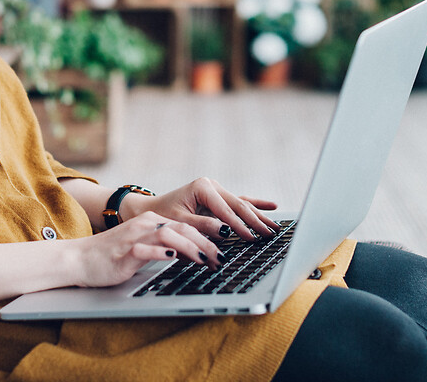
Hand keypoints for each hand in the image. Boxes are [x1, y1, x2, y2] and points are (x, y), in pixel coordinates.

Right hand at [73, 211, 221, 287]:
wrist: (79, 259)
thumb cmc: (112, 257)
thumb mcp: (143, 248)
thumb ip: (164, 247)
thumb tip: (192, 254)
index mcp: (152, 223)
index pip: (186, 227)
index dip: (207, 238)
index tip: (223, 251)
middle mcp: (145, 226)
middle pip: (183, 229)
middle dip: (206, 243)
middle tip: (222, 258)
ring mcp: (135, 237)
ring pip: (169, 236)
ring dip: (191, 248)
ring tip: (206, 259)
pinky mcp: (124, 251)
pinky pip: (146, 249)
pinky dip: (161, 252)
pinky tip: (174, 256)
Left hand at [121, 177, 279, 241]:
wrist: (150, 210)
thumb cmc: (162, 216)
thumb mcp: (180, 222)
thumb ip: (202, 226)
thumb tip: (225, 232)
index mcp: (203, 188)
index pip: (226, 210)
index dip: (240, 226)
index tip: (252, 239)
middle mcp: (212, 186)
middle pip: (239, 205)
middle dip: (256, 221)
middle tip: (270, 235)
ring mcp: (216, 191)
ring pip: (243, 204)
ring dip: (260, 216)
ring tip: (276, 226)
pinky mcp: (218, 199)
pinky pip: (240, 202)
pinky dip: (256, 205)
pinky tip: (272, 206)